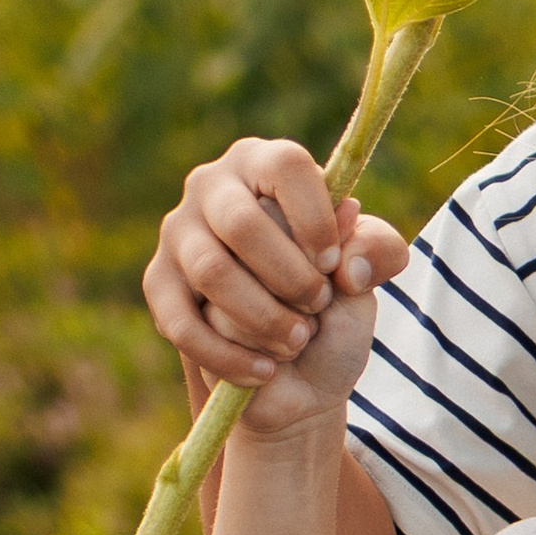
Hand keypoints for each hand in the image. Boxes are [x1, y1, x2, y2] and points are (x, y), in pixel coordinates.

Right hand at [143, 136, 411, 391]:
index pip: (287, 167)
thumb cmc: (330, 298)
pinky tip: (265, 370)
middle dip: (290, 277)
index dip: (316, 219)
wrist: (295, 366)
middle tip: (317, 304)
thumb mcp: (366, 271)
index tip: (333, 264)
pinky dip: (229, 355)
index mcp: (267, 165)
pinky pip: (182, 322)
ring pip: (212, 272)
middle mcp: (213, 187)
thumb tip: (347, 260)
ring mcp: (178, 234)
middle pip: (242, 223)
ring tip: (297, 340)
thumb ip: (377, 250)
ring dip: (263, 317)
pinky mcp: (158, 284)